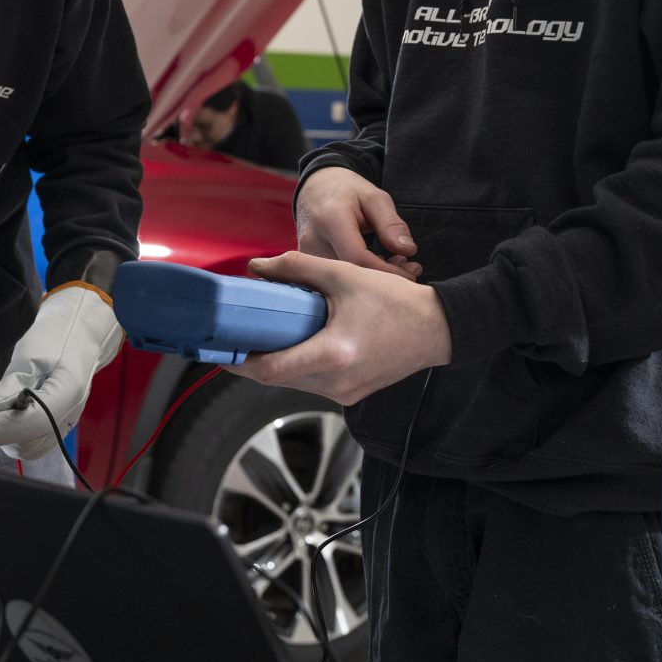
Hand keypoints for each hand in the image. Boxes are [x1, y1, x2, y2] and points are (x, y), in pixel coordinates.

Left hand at [0, 282, 122, 462]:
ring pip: (20, 445)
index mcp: (69, 392)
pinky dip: (0, 427)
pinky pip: (22, 438)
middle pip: (24, 441)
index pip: (31, 422)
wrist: (79, 336)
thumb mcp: (30, 353)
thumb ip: (11, 384)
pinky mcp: (52, 427)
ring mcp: (62, 425)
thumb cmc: (57, 337)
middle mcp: (69, 416)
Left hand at [234, 250, 450, 404]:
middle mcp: (338, 382)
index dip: (240, 362)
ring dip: (278, 364)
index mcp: (333, 354)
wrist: (439, 329)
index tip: (222, 348)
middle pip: (278, 380)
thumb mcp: (345, 275)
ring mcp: (346, 393)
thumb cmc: (397, 302)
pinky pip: (314, 385)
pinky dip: (300, 367)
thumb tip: (257, 266)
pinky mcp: (352, 395)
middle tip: (238, 338)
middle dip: (255, 361)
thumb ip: (297, 268)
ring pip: (295, 384)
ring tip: (265, 338)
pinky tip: (296, 345)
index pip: (271, 371)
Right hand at [296, 166, 422, 278]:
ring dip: (373, 278)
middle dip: (384, 277)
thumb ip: (391, 224)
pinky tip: (376, 265)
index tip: (411, 272)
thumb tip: (408, 250)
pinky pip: (336, 278)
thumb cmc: (347, 191)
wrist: (314, 188)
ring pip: (344, 280)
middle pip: (351, 274)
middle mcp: (313, 240)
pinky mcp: (306, 265)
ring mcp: (306, 254)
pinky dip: (360, 276)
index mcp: (331, 219)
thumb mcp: (374, 198)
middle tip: (409, 268)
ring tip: (394, 263)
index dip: (387, 271)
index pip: (358, 258)